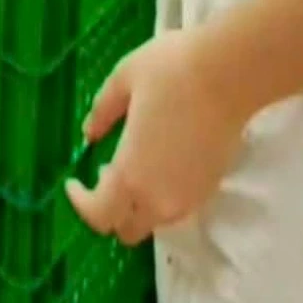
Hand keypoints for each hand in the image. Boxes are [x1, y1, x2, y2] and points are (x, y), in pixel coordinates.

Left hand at [65, 27, 247, 244]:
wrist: (229, 73)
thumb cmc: (169, 72)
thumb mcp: (122, 81)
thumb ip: (101, 113)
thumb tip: (89, 134)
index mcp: (130, 175)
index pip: (99, 215)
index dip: (81, 203)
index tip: (73, 181)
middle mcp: (160, 197)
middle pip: (128, 230)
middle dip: (109, 211)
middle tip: (103, 175)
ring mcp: (190, 197)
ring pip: (155, 222)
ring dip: (137, 206)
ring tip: (132, 167)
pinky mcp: (211, 187)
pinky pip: (179, 208)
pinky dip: (161, 198)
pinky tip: (160, 164)